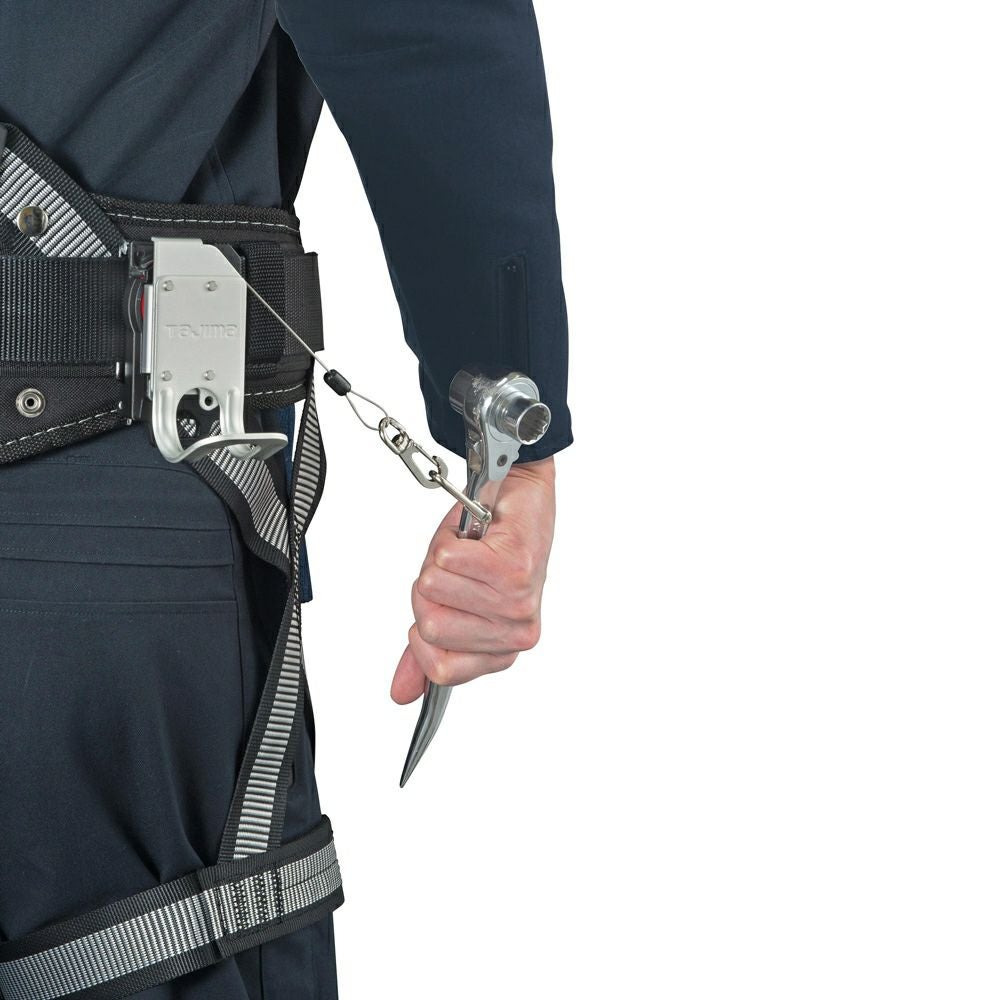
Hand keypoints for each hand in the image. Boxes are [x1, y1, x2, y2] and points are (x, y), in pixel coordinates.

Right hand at [391, 457, 556, 703]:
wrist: (520, 495)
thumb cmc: (488, 550)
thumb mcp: (451, 606)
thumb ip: (426, 652)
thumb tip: (400, 694)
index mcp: (501, 653)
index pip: (441, 670)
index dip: (423, 635)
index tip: (439, 605)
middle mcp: (515, 635)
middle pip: (431, 628)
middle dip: (429, 592)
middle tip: (458, 571)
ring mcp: (517, 604)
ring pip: (433, 590)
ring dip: (441, 561)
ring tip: (469, 552)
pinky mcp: (514, 568)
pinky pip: (447, 560)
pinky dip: (450, 539)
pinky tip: (476, 536)